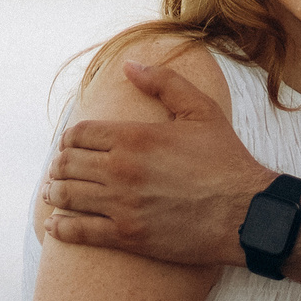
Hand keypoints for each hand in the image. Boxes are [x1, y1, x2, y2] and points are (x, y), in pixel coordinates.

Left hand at [47, 60, 275, 266]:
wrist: (246, 213)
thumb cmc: (226, 161)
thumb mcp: (201, 111)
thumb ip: (164, 82)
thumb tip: (130, 65)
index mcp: (134, 136)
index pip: (78, 133)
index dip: (70, 138)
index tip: (73, 144)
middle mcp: (120, 169)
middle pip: (67, 163)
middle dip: (60, 165)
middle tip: (61, 170)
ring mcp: (121, 204)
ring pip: (66, 196)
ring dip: (54, 193)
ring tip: (54, 193)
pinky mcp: (126, 236)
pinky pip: (78, 231)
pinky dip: (61, 228)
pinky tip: (56, 225)